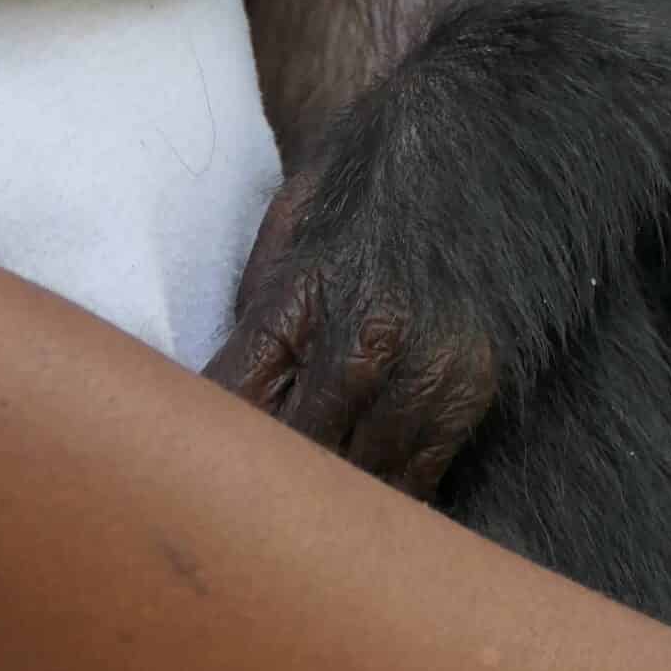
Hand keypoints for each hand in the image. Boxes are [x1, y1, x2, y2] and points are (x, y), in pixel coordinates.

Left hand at [205, 166, 500, 501]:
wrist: (446, 158)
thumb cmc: (348, 204)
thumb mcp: (280, 244)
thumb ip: (254, 325)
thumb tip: (225, 407)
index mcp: (300, 300)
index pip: (237, 408)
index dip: (213, 448)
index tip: (200, 473)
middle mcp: (367, 340)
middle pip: (300, 455)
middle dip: (271, 484)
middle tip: (249, 507)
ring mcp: (424, 367)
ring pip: (361, 478)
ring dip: (332, 499)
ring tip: (305, 512)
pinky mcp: (470, 386)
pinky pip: (420, 473)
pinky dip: (388, 492)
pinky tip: (365, 498)